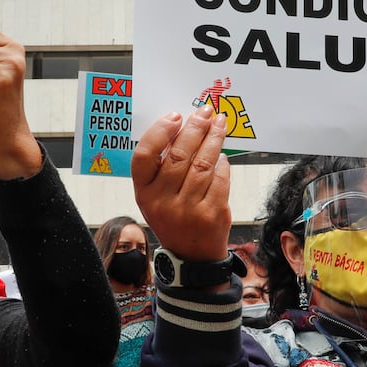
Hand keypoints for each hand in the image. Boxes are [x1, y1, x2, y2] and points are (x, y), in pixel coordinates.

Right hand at [131, 105, 231, 261]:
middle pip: (179, 155)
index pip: (143, 156)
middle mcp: (162, 202)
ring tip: (219, 124)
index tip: (175, 116)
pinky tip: (223, 154)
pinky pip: (219, 178)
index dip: (159, 132)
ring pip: (203, 164)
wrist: (192, 255)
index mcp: (144, 193)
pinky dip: (222, 163)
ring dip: (214, 139)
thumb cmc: (173, 217)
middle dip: (195, 128)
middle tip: (205, 112)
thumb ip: (162, 167)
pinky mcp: (211, 213)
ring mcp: (187, 209)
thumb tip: (183, 127)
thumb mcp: (156, 196)